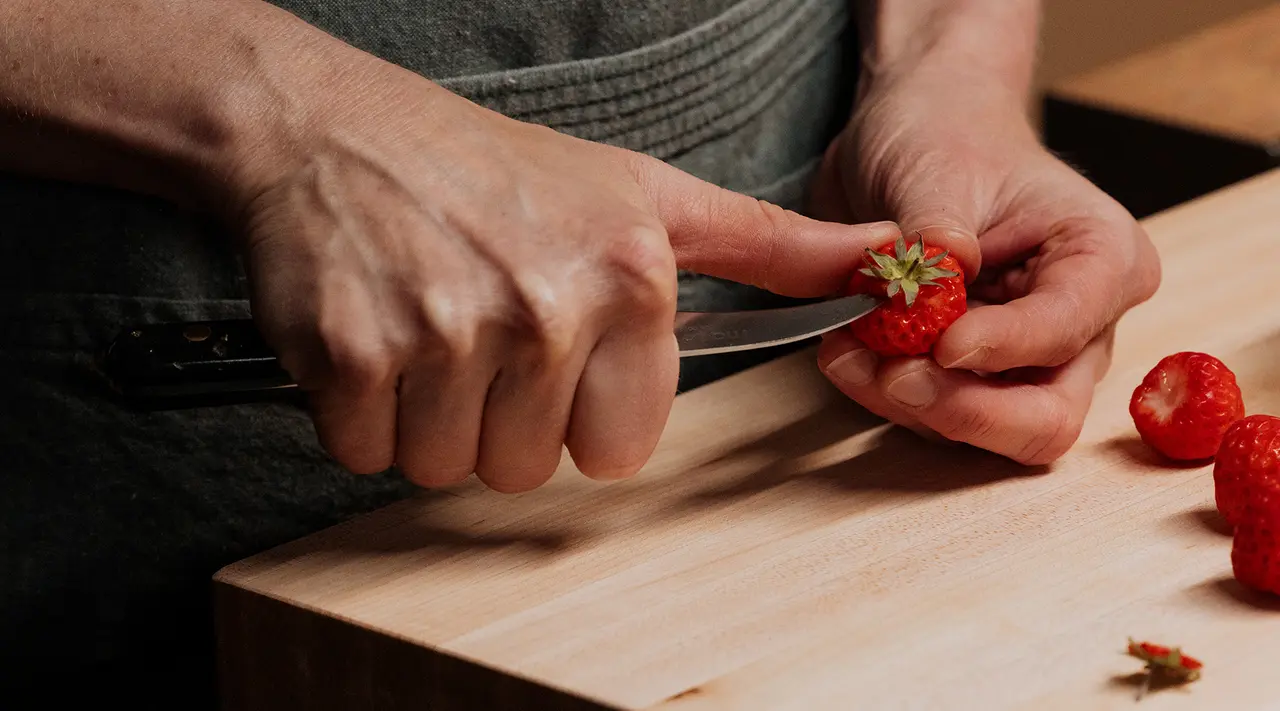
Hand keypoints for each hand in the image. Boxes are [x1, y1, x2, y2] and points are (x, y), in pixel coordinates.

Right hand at [227, 50, 900, 492]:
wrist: (337, 131)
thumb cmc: (496, 171)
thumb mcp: (646, 194)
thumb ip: (771, 245)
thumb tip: (888, 262)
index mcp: (630, 278)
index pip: (622, 450)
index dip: (582, 411)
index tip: (556, 351)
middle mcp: (543, 308)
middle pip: (529, 469)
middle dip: (502, 418)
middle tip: (480, 331)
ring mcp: (443, 334)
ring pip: (449, 468)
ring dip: (433, 419)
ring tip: (429, 326)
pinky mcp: (352, 357)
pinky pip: (369, 452)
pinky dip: (363, 412)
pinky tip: (375, 333)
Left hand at [808, 69, 1160, 463]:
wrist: (914, 129)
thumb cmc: (946, 131)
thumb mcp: (937, 167)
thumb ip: (937, 235)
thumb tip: (932, 288)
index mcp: (1102, 258)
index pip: (1067, 331)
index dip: (1004, 348)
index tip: (941, 342)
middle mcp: (1078, 323)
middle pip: (1043, 417)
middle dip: (960, 409)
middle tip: (890, 375)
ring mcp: (1023, 359)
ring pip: (980, 429)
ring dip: (905, 404)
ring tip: (845, 349)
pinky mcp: (968, 375)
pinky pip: (931, 413)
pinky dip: (884, 394)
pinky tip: (845, 354)